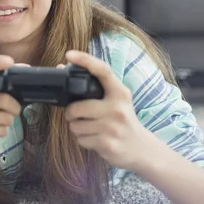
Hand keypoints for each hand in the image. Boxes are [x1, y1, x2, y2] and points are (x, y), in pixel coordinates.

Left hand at [64, 50, 157, 170]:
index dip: (85, 60)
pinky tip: (95, 138)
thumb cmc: (122, 120)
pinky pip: (80, 139)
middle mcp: (118, 108)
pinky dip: (82, 140)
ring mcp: (113, 127)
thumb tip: (62, 68)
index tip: (69, 54)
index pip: (103, 71)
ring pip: (75, 126)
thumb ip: (92, 87)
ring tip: (90, 128)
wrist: (141, 149)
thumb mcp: (115, 101)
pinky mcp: (107, 143)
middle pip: (77, 107)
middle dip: (71, 113)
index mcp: (120, 93)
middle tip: (77, 115)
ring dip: (77, 128)